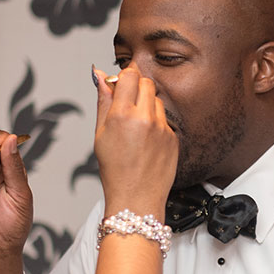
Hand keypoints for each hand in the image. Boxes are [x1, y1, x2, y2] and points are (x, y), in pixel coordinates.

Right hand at [94, 65, 177, 217]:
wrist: (137, 198)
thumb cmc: (115, 170)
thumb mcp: (100, 134)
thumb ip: (103, 101)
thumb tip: (100, 75)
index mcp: (121, 116)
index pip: (129, 75)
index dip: (124, 77)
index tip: (120, 85)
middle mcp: (144, 118)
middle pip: (146, 82)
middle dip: (137, 87)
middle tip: (127, 103)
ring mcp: (162, 128)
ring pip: (157, 100)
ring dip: (147, 105)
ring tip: (137, 127)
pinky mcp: (173, 137)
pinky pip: (165, 120)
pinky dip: (156, 124)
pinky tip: (147, 141)